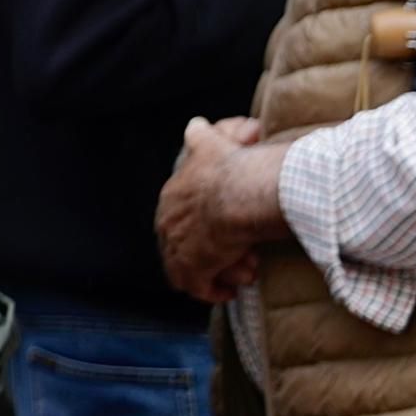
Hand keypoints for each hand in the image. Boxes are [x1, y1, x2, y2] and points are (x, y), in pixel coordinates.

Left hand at [154, 119, 288, 305]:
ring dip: (220, 267)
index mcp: (171, 197)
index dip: (204, 223)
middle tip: (241, 248)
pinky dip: (214, 290)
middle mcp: (168, 224)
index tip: (226, 228)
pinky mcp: (192, 269)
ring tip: (247, 266)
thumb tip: (196, 126)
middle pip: (185, 243)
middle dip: (214, 247)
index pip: (177, 217)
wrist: (239, 191)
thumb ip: (201, 136)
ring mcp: (177, 248)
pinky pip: (198, 288)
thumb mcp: (211, 143)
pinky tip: (230, 290)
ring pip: (192, 266)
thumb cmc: (231, 167)